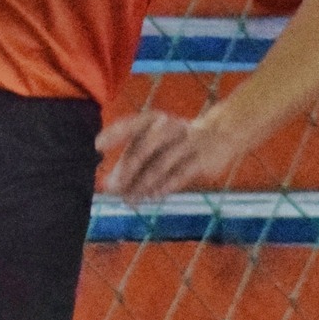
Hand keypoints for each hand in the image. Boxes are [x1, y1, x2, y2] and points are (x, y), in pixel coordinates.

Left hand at [95, 109, 240, 202]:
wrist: (222, 133)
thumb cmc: (175, 140)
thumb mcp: (154, 142)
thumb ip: (131, 160)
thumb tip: (108, 187)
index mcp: (154, 119)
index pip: (131, 124)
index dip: (114, 134)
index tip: (96, 145)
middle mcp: (170, 127)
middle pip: (144, 148)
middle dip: (126, 171)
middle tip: (112, 189)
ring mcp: (188, 142)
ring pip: (161, 165)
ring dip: (143, 185)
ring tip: (130, 200)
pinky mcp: (203, 159)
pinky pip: (180, 175)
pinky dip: (165, 186)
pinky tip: (153, 196)